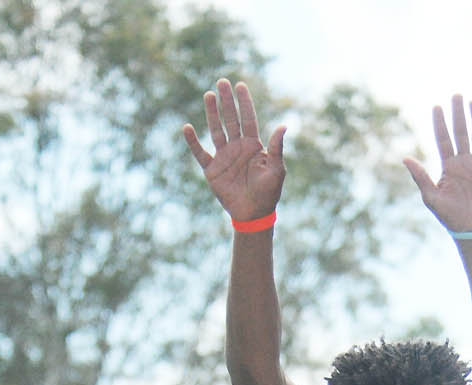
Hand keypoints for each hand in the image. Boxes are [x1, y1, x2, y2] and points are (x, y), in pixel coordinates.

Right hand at [183, 79, 284, 221]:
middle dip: (227, 101)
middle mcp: (237, 148)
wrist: (253, 215)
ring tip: (208, 95)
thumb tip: (283, 125)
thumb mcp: (277, 170)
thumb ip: (277, 148)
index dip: (244, 103)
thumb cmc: (268, 194)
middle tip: (221, 82)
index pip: (248, 119)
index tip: (240, 85)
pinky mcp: (212, 170)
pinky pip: (200, 153)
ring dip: (212, 113)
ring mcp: (224, 157)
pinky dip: (193, 142)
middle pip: (231, 119)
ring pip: (216, 130)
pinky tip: (187, 128)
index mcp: (253, 146)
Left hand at [404, 96, 471, 234]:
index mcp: (449, 166)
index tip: (436, 107)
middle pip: (461, 132)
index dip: (440, 123)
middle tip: (456, 95)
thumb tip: (405, 158)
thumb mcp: (431, 197)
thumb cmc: (450, 216)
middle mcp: (465, 161)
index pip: (443, 139)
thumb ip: (420, 177)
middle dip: (458, 114)